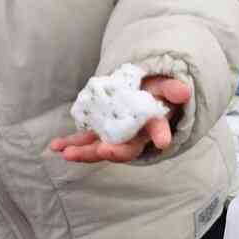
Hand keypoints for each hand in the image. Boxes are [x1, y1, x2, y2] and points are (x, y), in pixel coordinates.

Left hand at [50, 75, 189, 162]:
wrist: (142, 96)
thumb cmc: (156, 92)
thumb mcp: (166, 86)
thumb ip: (172, 88)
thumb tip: (184, 92)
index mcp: (154, 125)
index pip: (159, 131)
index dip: (160, 135)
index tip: (162, 141)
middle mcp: (135, 137)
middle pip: (127, 148)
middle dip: (115, 151)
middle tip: (104, 150)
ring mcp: (115, 137)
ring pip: (102, 148)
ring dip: (85, 152)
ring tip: (67, 153)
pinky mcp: (99, 134)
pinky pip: (85, 141)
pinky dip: (70, 144)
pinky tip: (55, 147)